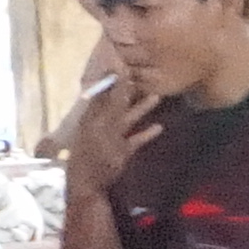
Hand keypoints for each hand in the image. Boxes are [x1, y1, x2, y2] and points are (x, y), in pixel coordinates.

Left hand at [58, 74, 162, 197]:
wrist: (89, 182)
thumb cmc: (94, 153)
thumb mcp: (104, 125)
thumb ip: (114, 102)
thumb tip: (119, 78)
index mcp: (95, 115)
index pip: (105, 92)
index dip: (115, 80)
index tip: (128, 65)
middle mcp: (103, 123)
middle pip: (119, 103)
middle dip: (131, 91)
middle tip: (145, 77)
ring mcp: (114, 138)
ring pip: (130, 119)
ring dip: (142, 109)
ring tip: (158, 97)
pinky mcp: (122, 152)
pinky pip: (136, 139)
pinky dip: (146, 133)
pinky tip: (159, 127)